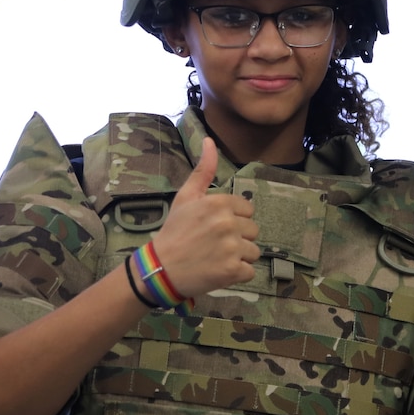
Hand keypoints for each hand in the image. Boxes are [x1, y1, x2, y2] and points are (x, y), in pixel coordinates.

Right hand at [147, 138, 259, 297]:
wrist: (160, 268)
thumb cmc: (174, 231)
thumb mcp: (185, 197)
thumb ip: (203, 170)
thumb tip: (210, 140)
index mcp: (219, 203)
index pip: (248, 210)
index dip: (234, 219)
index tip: (216, 227)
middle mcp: (228, 224)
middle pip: (253, 231)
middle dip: (238, 238)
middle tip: (215, 244)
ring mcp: (232, 249)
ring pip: (253, 252)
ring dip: (239, 257)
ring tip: (217, 258)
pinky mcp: (232, 271)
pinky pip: (249, 271)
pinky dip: (237, 274)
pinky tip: (219, 270)